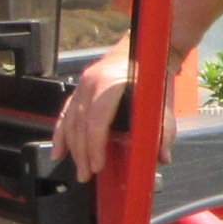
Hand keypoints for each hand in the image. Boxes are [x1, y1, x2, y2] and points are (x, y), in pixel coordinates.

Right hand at [54, 34, 169, 181]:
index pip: (96, 122)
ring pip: (70, 120)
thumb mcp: (163, 99)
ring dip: (72, 147)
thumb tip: (162, 157)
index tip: (97, 166)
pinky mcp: (80, 88)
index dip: (95, 146)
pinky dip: (61, 133)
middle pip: (80, 124)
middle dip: (82, 153)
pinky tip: (58, 151)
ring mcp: (82, 84)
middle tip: (86, 175)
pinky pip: (66, 113)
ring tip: (78, 169)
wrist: (147, 47)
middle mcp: (91, 82)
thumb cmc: (155, 73)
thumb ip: (164, 128)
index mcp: (110, 83)